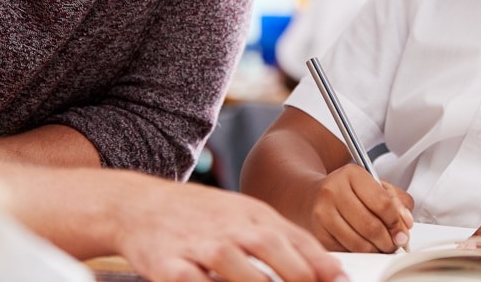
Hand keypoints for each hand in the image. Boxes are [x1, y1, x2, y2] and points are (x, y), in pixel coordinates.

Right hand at [112, 178, 346, 281]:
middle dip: (297, 274)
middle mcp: (230, 228)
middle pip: (270, 248)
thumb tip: (328, 270)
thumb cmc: (199, 215)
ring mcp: (200, 246)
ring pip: (236, 268)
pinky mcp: (170, 266)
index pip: (295, 238)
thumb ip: (284, 240)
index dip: (321, 263)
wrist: (139, 205)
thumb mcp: (244, 215)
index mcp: (253, 215)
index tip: (340, 280)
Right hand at [306, 164, 414, 252]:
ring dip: (376, 249)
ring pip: (360, 243)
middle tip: (395, 242)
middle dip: (389, 240)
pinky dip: (360, 252)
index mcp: (351, 174)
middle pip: (371, 226)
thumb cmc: (346, 190)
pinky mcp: (317, 233)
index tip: (403, 230)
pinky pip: (347, 251)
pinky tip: (363, 244)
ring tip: (381, 244)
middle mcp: (333, 191)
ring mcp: (322, 213)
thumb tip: (405, 223)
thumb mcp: (373, 185)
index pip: (383, 203)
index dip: (397, 222)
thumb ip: (396, 200)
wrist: (310, 196)